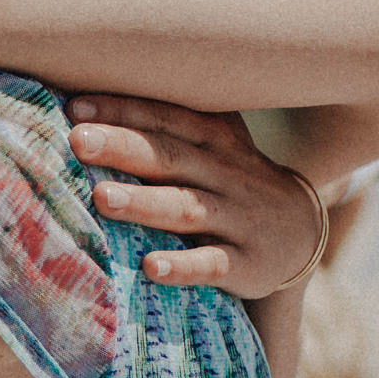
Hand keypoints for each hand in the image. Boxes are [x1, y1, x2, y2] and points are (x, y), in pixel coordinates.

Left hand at [66, 96, 320, 294]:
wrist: (303, 236)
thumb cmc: (233, 183)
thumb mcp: (212, 146)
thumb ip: (164, 127)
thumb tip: (84, 109)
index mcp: (213, 139)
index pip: (165, 118)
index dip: (123, 111)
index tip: (75, 110)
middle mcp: (224, 174)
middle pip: (169, 157)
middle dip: (123, 148)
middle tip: (78, 142)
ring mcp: (238, 219)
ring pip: (187, 208)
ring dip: (144, 203)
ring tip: (101, 198)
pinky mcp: (247, 263)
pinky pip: (213, 263)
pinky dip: (184, 266)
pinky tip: (151, 267)